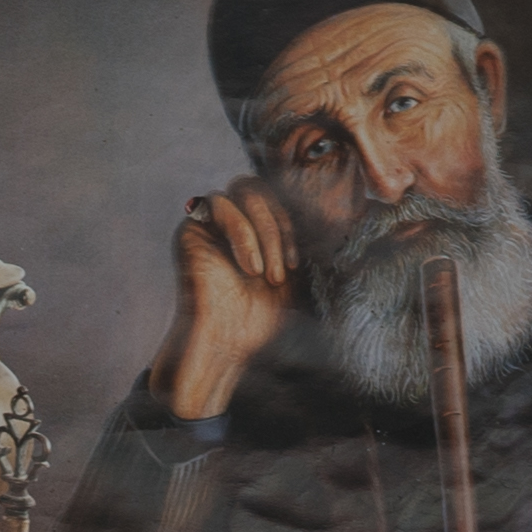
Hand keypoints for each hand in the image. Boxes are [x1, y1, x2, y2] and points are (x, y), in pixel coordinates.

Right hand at [154, 179, 296, 422]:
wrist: (226, 346)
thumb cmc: (261, 320)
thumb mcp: (297, 274)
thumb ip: (305, 239)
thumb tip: (341, 206)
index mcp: (257, 226)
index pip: (279, 196)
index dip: (291, 226)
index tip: (296, 266)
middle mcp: (233, 219)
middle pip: (261, 185)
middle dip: (278, 226)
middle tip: (281, 271)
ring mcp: (211, 222)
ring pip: (244, 188)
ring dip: (264, 232)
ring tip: (264, 275)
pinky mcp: (191, 228)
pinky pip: (219, 203)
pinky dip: (241, 233)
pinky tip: (249, 268)